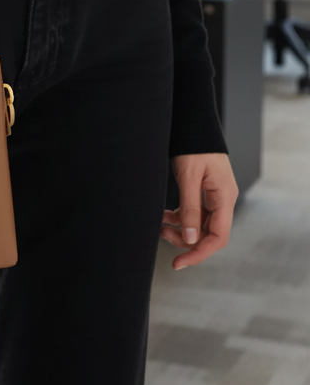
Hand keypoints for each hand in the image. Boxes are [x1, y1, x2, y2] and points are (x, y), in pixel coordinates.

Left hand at [160, 152, 238, 268]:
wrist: (193, 122)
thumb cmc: (193, 145)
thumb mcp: (189, 177)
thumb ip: (190, 209)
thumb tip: (190, 239)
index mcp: (224, 197)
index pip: (218, 237)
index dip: (199, 253)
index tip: (179, 262)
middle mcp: (223, 199)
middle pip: (208, 233)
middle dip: (186, 240)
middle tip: (162, 235)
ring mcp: (214, 195)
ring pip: (199, 224)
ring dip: (180, 228)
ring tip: (160, 224)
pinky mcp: (204, 191)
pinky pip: (195, 212)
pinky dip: (180, 216)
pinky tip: (165, 214)